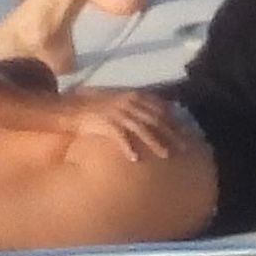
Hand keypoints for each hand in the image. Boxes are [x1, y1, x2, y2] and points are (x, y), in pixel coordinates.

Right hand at [62, 86, 179, 161]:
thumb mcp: (118, 102)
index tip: (186, 132)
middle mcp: (128, 102)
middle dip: (171, 134)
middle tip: (184, 148)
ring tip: (166, 156)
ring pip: (142, 128)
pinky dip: (128, 148)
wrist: (69, 107)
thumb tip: (156, 116)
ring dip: (156, 143)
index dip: (174, 121)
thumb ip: (136, 106)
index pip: (160, 108)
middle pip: (155, 119)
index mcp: (133, 96)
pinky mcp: (105, 122)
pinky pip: (120, 136)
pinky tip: (135, 159)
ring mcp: (117, 112)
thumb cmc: (95, 107)